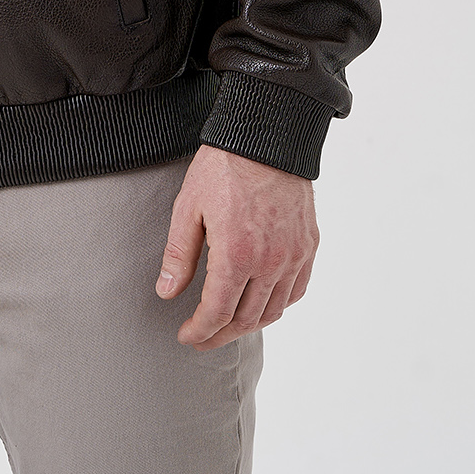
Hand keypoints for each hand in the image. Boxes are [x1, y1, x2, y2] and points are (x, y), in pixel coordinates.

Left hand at [155, 144, 318, 350]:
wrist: (267, 135)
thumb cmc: (223, 167)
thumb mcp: (188, 207)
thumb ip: (178, 255)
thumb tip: (166, 294)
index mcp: (236, 254)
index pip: (218, 312)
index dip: (200, 331)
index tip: (186, 336)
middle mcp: (270, 261)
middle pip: (246, 319)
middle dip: (220, 335)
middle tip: (202, 338)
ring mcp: (293, 255)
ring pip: (274, 311)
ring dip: (249, 325)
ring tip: (228, 326)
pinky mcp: (308, 245)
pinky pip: (296, 290)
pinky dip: (278, 305)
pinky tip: (261, 303)